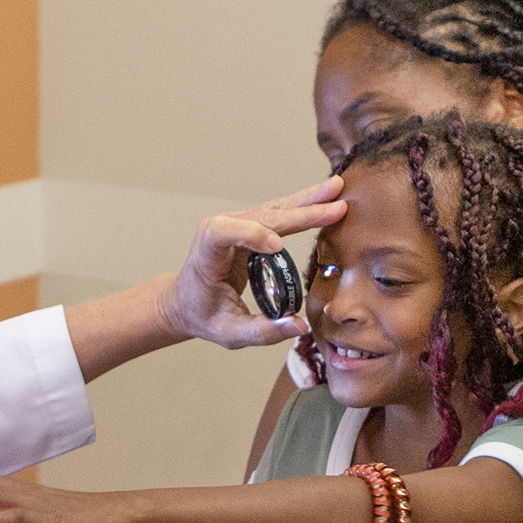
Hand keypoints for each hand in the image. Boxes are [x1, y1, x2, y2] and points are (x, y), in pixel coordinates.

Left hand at [161, 176, 345, 349]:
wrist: (186, 301)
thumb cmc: (203, 315)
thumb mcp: (229, 333)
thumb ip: (262, 332)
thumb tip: (299, 327)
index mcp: (208, 256)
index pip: (223, 232)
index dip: (250, 234)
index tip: (277, 247)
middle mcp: (220, 232)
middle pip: (261, 216)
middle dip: (300, 214)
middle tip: (336, 209)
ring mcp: (236, 224)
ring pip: (274, 208)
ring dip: (307, 201)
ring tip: (337, 189)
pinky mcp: (250, 225)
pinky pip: (278, 213)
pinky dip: (303, 206)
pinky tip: (326, 197)